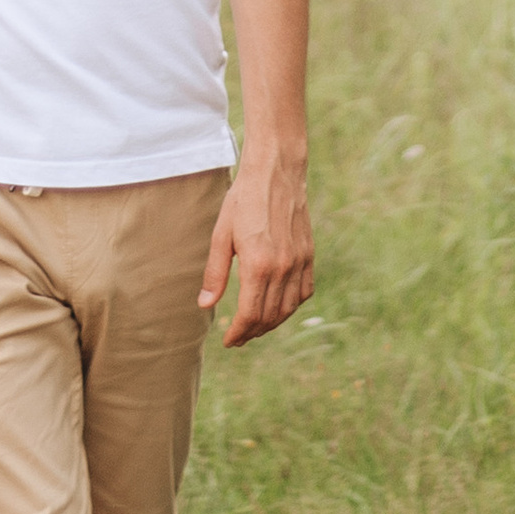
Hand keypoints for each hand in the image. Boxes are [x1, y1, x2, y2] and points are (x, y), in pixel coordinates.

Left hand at [199, 146, 313, 346]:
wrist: (276, 172)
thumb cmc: (243, 200)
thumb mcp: (221, 234)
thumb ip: (215, 273)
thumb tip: (205, 306)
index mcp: (258, 264)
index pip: (250, 314)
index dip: (239, 333)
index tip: (229, 341)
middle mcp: (283, 267)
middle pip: (270, 316)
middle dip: (253, 332)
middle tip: (238, 337)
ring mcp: (299, 262)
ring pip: (289, 308)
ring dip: (272, 323)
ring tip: (255, 327)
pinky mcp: (309, 254)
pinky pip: (305, 291)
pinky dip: (292, 306)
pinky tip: (279, 307)